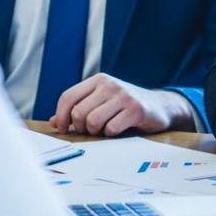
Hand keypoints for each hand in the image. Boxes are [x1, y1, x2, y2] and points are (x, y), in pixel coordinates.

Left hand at [50, 73, 194, 135]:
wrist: (161, 107)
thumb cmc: (126, 107)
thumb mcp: (101, 102)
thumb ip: (78, 109)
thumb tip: (53, 122)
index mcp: (98, 80)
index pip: (68, 97)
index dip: (61, 116)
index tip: (62, 128)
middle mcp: (109, 84)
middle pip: (78, 112)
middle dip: (81, 127)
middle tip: (91, 130)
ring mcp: (123, 96)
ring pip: (93, 121)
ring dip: (96, 132)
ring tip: (104, 130)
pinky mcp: (135, 110)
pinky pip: (111, 128)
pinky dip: (111, 134)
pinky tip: (118, 130)